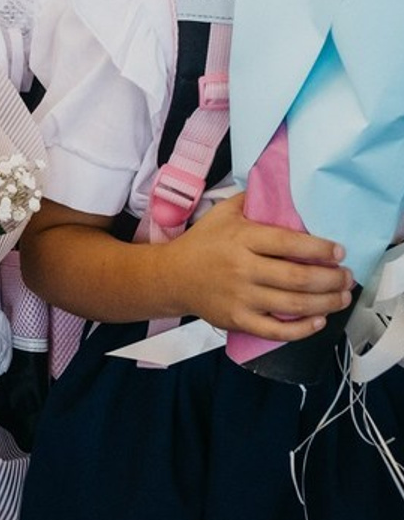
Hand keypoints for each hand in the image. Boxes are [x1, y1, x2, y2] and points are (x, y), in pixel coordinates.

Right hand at [169, 194, 352, 340]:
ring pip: (294, 305)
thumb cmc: (202, 243)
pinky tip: (318, 321)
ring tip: (341, 297)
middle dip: (332, 279)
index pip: (289, 244)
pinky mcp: (237, 320)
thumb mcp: (222, 213)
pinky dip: (303, 329)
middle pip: (298, 278)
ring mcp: (240, 297)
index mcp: (241, 238)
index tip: (339, 251)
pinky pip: (277, 330)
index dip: (320, 249)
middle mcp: (242, 268)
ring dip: (327, 303)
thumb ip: (252, 201)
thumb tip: (283, 188)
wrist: (171, 276)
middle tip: (347, 277)